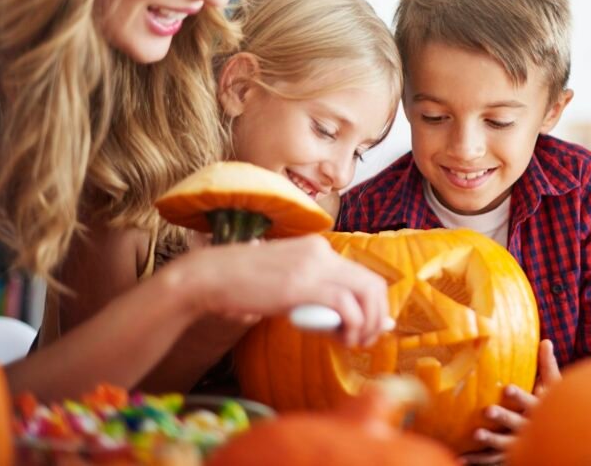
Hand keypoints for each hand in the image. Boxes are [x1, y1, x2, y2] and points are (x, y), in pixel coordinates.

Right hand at [176, 235, 389, 346]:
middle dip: (378, 316)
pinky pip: (345, 306)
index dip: (376, 304)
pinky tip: (338, 339)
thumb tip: (346, 318)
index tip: (371, 327)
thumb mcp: (287, 284)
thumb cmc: (243, 284)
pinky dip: (350, 325)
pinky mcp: (303, 285)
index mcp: (319, 249)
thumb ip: (316, 296)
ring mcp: (314, 267)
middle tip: (366, 339)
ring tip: (352, 341)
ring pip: (366, 293)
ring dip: (368, 323)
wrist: (211, 276)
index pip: (365, 274)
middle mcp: (323, 252)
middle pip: (374, 283)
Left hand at [459, 340, 560, 463]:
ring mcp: (520, 444)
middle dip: (503, 417)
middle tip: (487, 410)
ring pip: (505, 444)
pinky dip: (477, 460)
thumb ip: (548, 366)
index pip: (530, 401)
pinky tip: (461, 458)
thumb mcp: (555, 387)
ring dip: (491, 440)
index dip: (520, 396)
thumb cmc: (553, 407)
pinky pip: (493, 460)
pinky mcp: (509, 455)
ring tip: (476, 434)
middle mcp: (530, 427)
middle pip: (516, 423)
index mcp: (538, 409)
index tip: (508, 388)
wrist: (560, 439)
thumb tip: (545, 341)